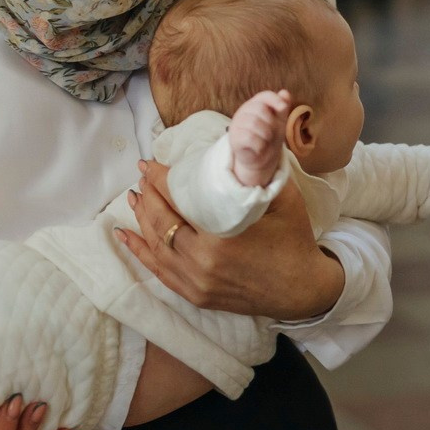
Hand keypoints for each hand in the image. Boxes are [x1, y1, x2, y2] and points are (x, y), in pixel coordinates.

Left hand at [120, 161, 342, 320]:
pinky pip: (159, 272)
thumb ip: (260, 168)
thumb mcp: (282, 198)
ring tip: (135, 197)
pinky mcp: (195, 295)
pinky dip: (140, 251)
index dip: (161, 180)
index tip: (151, 164)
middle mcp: (201, 264)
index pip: (177, 202)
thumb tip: (239, 134)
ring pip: (156, 247)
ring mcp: (196, 283)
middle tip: (143, 175)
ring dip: (141, 220)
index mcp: (220, 239)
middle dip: (148, 196)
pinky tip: (126, 236)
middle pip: (161, 223)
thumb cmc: (293, 240)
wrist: (303, 289)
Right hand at [228, 89, 291, 187]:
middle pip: (260, 109)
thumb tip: (284, 92)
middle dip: (271, 123)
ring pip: (254, 123)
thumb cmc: (269, 137)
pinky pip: (250, 137)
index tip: (283, 108)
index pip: (264, 96)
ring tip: (265, 141)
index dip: (274, 99)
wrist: (260, 159)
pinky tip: (259, 148)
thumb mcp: (278, 121)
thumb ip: (281, 107)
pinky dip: (260, 145)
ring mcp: (236, 125)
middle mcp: (243, 112)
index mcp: (254, 105)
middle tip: (270, 134)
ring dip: (266, 135)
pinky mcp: (234, 139)